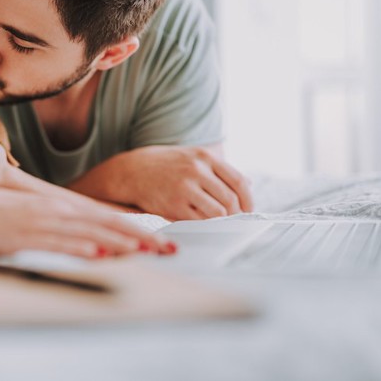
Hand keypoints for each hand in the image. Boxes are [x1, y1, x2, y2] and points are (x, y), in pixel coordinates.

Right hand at [0, 185, 176, 257]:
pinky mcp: (28, 235)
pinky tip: (99, 253)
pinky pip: (60, 242)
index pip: (108, 218)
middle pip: (108, 224)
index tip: (161, 242)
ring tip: (146, 251)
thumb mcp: (37, 220)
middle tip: (169, 250)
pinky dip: (81, 247)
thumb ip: (63, 230)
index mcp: (63, 207)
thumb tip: (91, 245)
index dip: (137, 230)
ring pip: (90, 232)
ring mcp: (45, 222)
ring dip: (119, 242)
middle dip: (142, 238)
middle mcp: (59, 211)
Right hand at [127, 145, 252, 220]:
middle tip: (234, 219)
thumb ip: (218, 169)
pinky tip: (201, 221)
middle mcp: (196, 171)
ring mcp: (184, 188)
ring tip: (218, 221)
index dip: (248, 199)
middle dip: (236, 213)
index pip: (238, 181)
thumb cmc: (165, 165)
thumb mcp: (192, 156)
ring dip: (221, 220)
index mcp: (204, 157)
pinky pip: (199, 221)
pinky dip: (205, 224)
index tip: (248, 209)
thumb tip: (248, 184)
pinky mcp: (173, 205)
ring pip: (217, 212)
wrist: (132, 171)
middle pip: (230, 199)